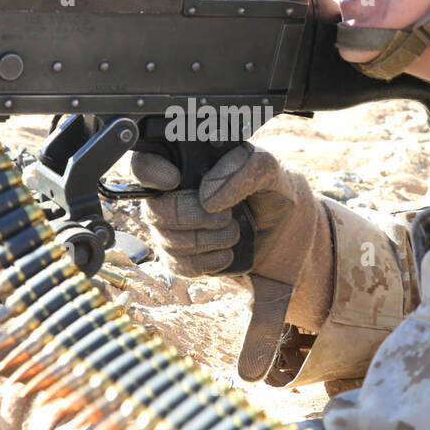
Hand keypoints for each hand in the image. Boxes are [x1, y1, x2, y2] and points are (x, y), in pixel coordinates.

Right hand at [130, 142, 324, 288]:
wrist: (284, 230)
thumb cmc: (270, 190)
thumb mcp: (267, 169)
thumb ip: (242, 169)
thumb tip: (208, 197)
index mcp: (184, 164)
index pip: (145, 163)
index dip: (152, 172)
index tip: (174, 180)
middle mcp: (170, 195)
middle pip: (155, 209)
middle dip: (192, 215)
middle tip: (225, 215)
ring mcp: (172, 229)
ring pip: (166, 240)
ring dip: (206, 239)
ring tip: (234, 231)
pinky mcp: (181, 258)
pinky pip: (179, 265)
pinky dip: (208, 262)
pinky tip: (227, 251)